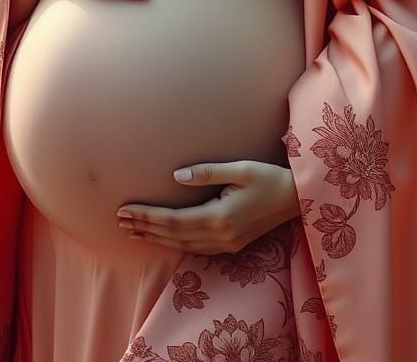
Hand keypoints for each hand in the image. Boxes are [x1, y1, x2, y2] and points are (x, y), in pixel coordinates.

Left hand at [115, 160, 300, 254]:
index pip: (173, 220)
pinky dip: (175, 243)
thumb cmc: (269, 177)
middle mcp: (221, 235)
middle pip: (173, 235)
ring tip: (134, 231)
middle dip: (145, 228)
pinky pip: (196, 248)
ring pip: (183, 245)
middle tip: (119, 222)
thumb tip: (176, 176)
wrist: (297, 199)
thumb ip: (206, 173)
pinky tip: (164, 238)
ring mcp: (226, 244)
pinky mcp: (231, 245)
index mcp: (220, 216)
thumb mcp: (239, 169)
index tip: (125, 210)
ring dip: (157, 238)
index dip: (147, 216)